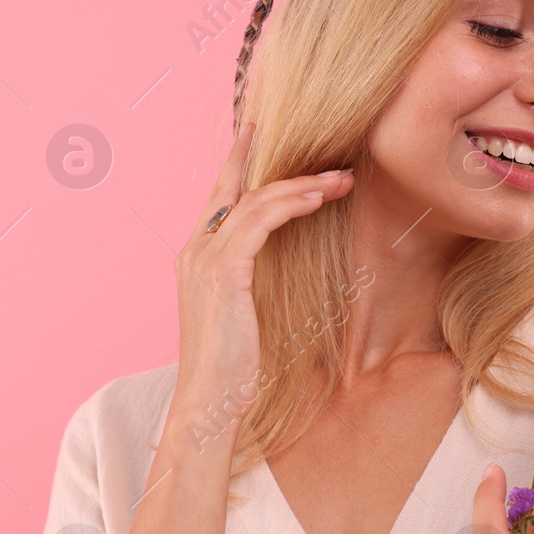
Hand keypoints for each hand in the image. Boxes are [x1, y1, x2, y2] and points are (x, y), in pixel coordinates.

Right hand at [172, 122, 353, 410]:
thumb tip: (280, 269)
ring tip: (339, 177)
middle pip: (230, 187)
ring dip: (301, 184)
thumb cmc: (230, 369)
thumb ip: (252, 283)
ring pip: (253, 200)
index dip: (238, 167)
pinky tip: (318, 198)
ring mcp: (204, 260)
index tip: (258, 137)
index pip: (219, 201)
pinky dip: (290, 204)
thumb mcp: (243, 316)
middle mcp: (194, 252)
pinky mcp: (223, 273)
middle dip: (261, 156)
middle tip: (290, 131)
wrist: (209, 401)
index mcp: (196, 259)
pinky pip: (259, 221)